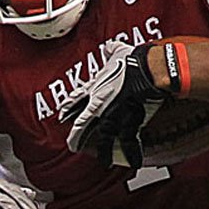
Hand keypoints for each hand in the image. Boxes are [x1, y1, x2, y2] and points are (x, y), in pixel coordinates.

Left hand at [59, 41, 165, 167]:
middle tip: (72, 145)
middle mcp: (100, 103)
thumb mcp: (118, 51)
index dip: (69, 108)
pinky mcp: (129, 121)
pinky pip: (129, 140)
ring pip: (104, 137)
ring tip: (102, 160)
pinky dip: (132, 152)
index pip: (77, 99)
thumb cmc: (132, 60)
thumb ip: (111, 50)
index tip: (62, 115)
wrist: (147, 70)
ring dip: (103, 150)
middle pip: (83, 124)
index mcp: (96, 87)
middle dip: (77, 136)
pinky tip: (133, 162)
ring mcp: (114, 114)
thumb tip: (109, 47)